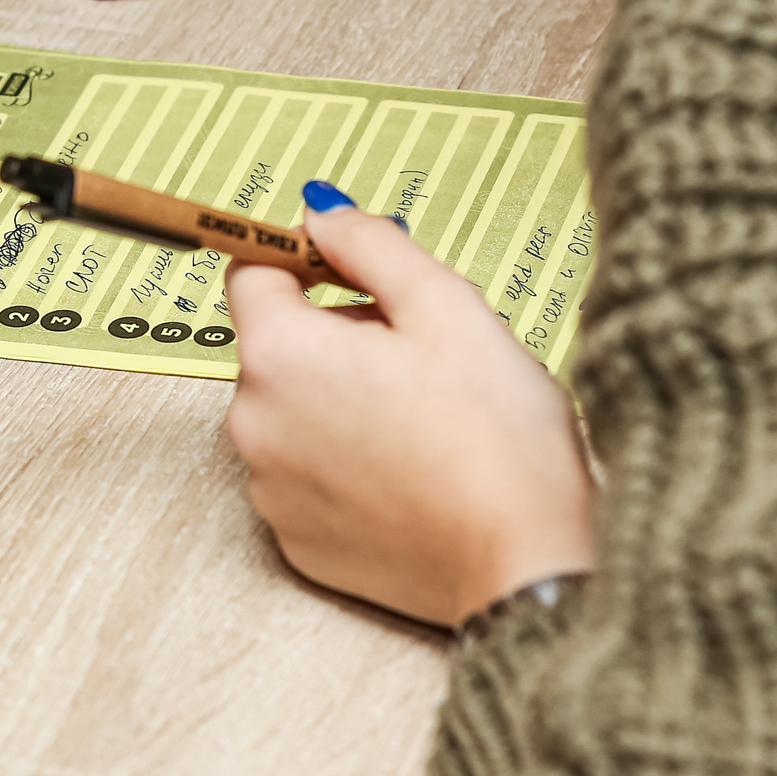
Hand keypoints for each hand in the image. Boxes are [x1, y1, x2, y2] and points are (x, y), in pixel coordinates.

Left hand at [223, 184, 596, 627]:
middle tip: (422, 357)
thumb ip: (371, 244)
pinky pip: (308, 478)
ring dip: (341, 401)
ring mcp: (271, 492)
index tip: (363, 275)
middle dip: (338, 336)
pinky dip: (348, 465)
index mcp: (281, 354)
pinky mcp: (298, 544)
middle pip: (278, 347)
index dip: (309, 260)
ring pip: (294, 413)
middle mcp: (253, 424)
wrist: (523, 562)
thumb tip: (320, 213)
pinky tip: (411, 472)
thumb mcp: (446, 305)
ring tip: (423, 421)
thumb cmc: (495, 433)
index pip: (253, 272)